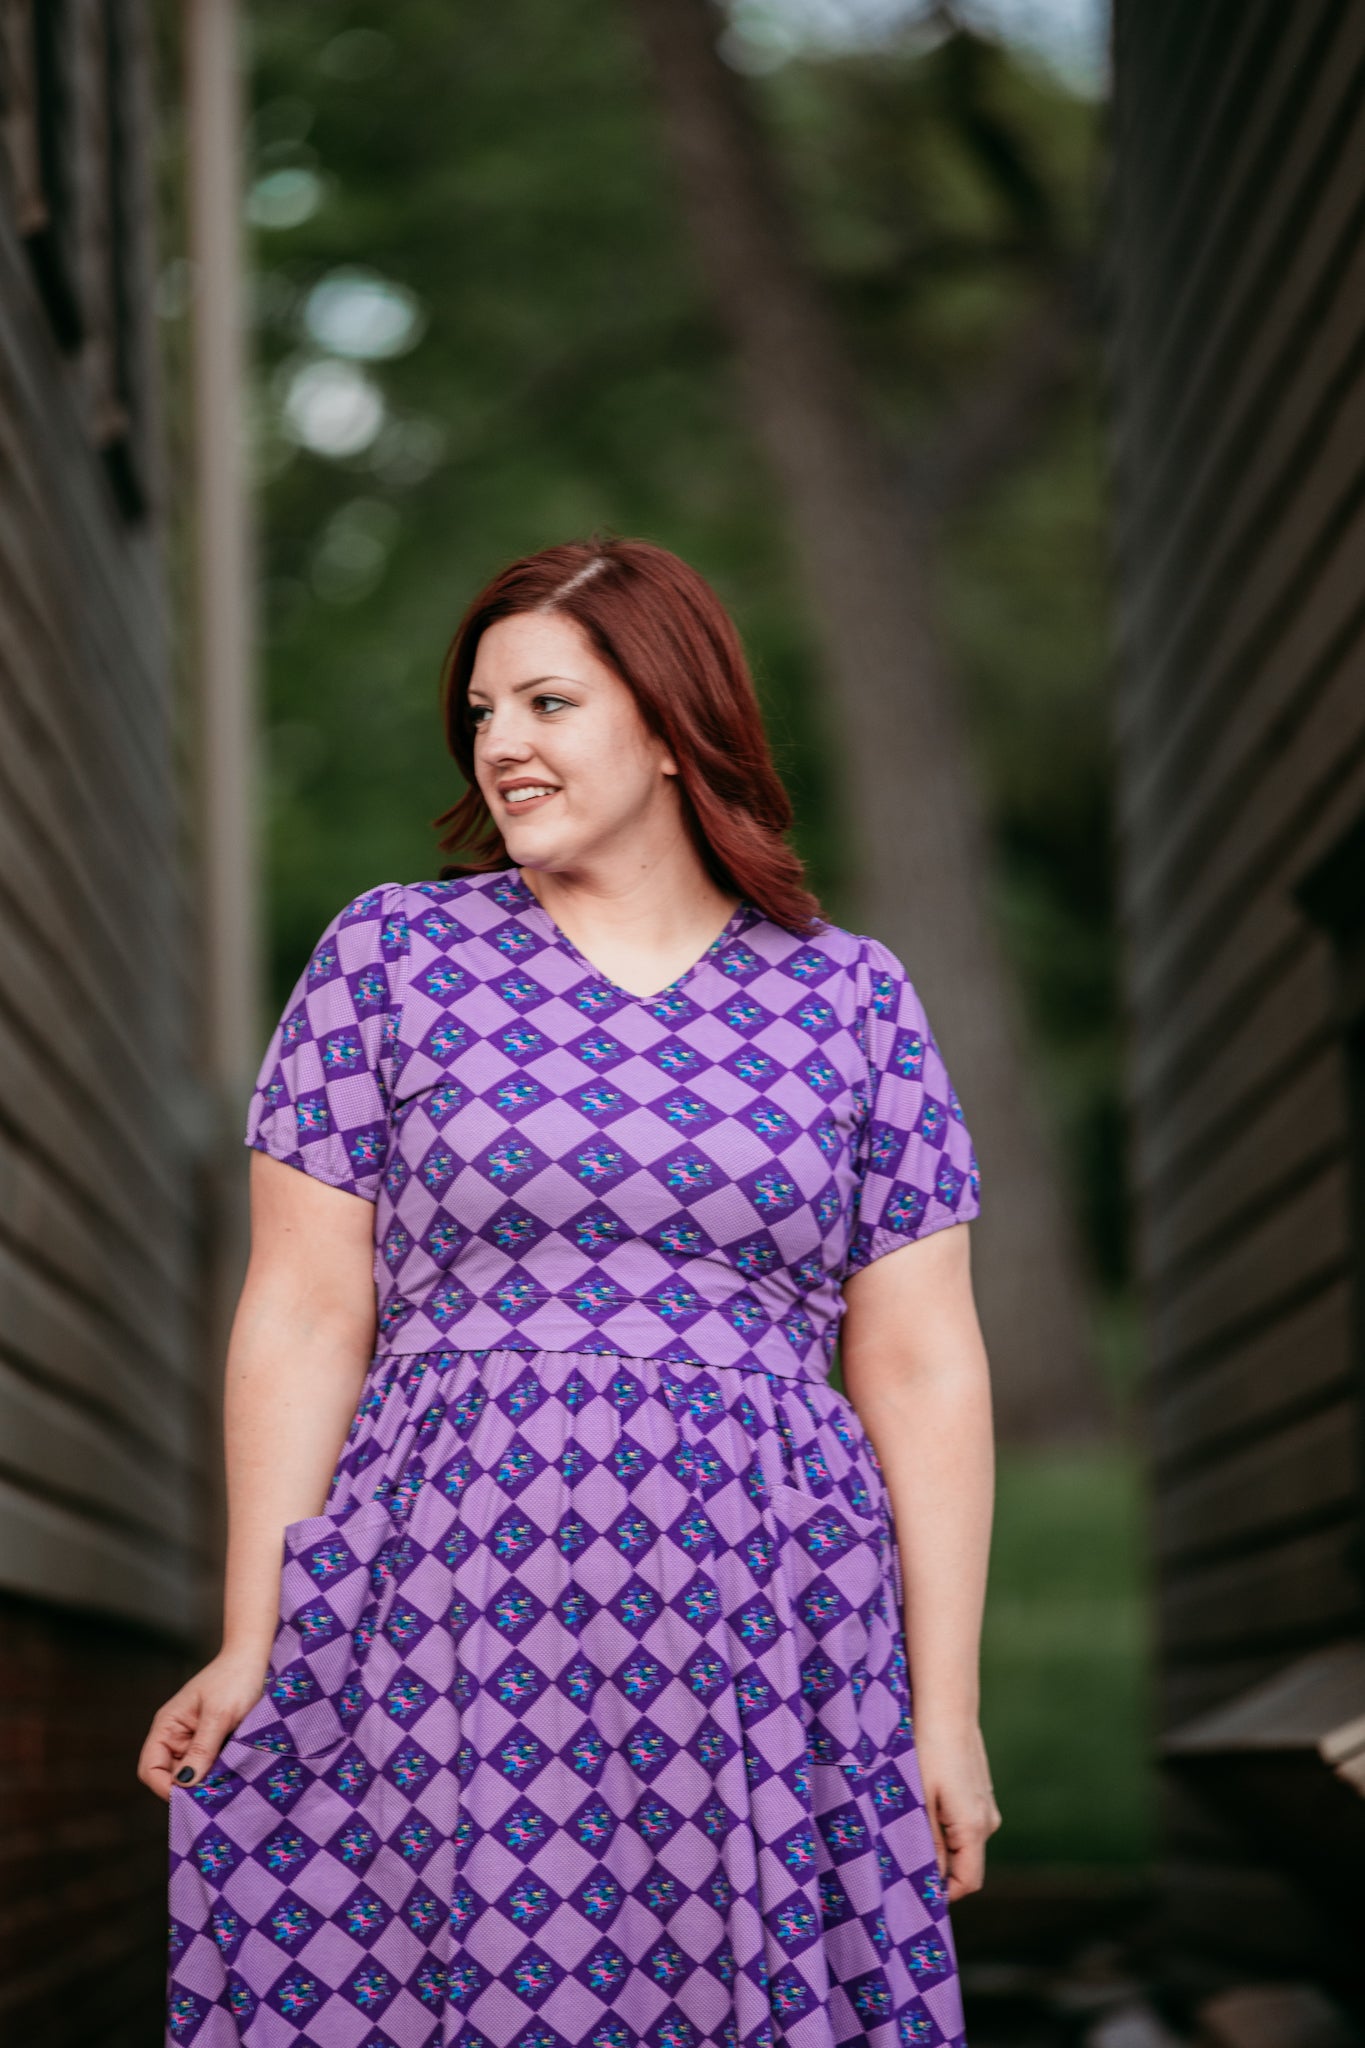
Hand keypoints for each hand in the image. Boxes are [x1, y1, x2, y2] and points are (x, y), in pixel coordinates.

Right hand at [136, 1647, 270, 1801]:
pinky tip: (232, 1774)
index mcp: (166, 1727)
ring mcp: (194, 1739)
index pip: (150, 1768)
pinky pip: (208, 1765)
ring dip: (205, 1782)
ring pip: (191, 1774)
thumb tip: (184, 1784)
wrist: (254, 1657)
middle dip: (188, 1788)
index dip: (165, 1787)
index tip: (192, 1798)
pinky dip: (217, 1773)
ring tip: (225, 1785)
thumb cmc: (234, 1679)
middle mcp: (176, 1736)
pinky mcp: (213, 1742)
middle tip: (213, 1795)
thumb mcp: (219, 1715)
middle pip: (169, 1776)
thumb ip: (201, 1749)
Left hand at [914, 1717, 1000, 1900]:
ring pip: (964, 1843)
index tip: (914, 1888)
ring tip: (909, 1826)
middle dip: (938, 1868)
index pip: (968, 1883)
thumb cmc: (927, 1750)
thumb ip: (929, 1845)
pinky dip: (946, 1825)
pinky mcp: (979, 1792)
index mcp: (974, 1828)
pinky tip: (923, 1803)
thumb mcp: (920, 1801)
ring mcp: (986, 1805)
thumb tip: (930, 1882)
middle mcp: (987, 1821)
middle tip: (904, 1859)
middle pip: (966, 1864)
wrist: (947, 1706)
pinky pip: (964, 1823)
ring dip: (941, 1844)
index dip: (942, 1893)